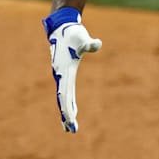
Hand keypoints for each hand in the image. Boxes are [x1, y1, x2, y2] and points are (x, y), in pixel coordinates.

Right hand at [43, 7, 102, 132]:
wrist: (62, 28)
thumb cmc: (73, 34)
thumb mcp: (82, 38)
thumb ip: (89, 43)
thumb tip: (97, 43)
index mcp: (64, 71)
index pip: (65, 94)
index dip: (67, 107)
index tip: (71, 120)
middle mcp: (61, 76)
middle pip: (63, 99)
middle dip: (67, 115)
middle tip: (71, 130)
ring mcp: (62, 75)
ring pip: (64, 97)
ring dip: (66, 111)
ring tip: (69, 126)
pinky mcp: (65, 73)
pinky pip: (66, 92)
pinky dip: (69, 102)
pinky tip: (73, 110)